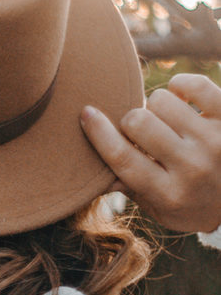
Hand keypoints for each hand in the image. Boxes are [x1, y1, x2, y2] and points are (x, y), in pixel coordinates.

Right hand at [79, 73, 220, 234]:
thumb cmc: (196, 203)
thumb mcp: (163, 210)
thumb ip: (131, 189)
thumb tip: (95, 173)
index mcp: (169, 193)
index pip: (123, 158)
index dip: (99, 133)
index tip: (87, 114)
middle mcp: (192, 167)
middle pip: (138, 122)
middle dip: (131, 121)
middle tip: (142, 130)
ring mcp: (214, 140)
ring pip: (161, 99)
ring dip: (157, 107)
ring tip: (168, 121)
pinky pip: (193, 84)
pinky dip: (180, 86)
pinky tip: (182, 99)